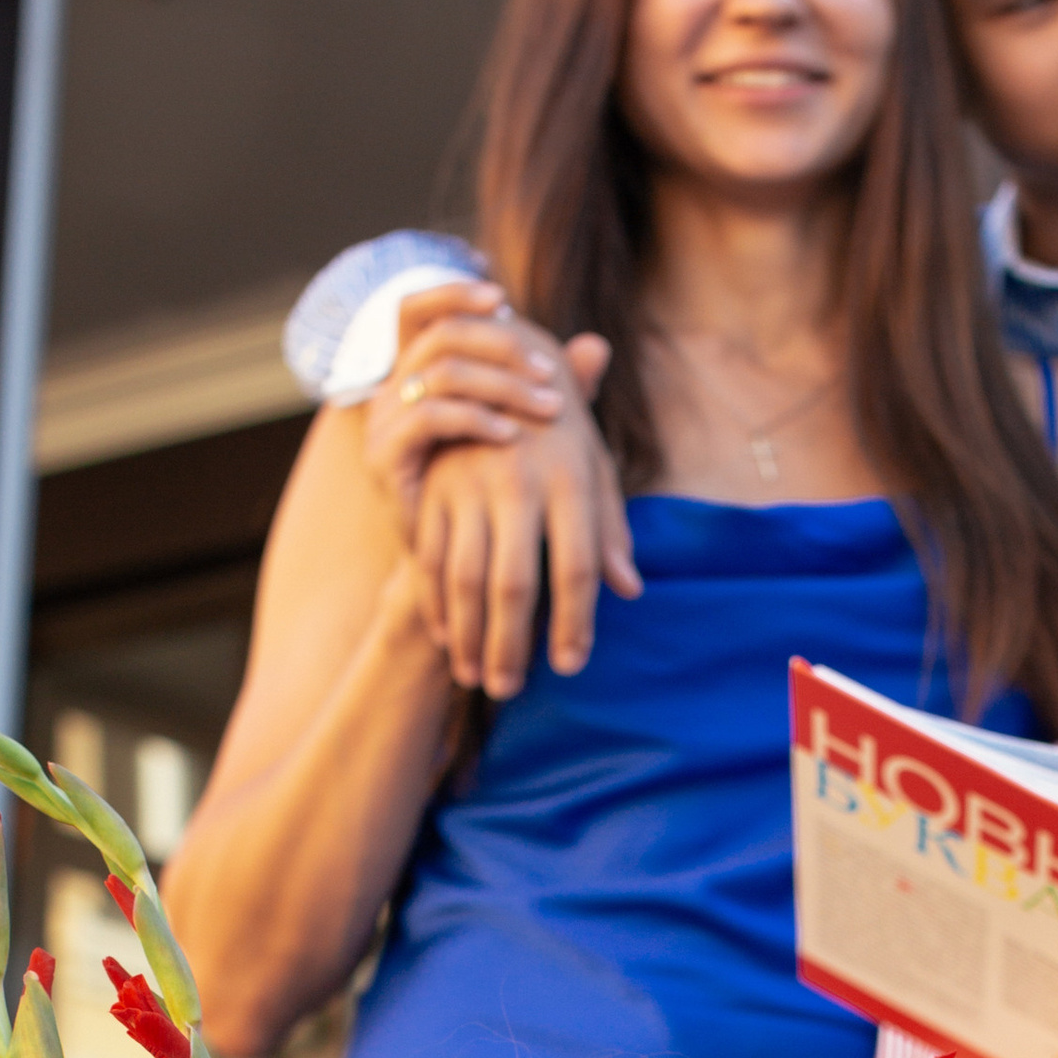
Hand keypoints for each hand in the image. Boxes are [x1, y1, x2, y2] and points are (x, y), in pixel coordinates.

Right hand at [362, 285, 581, 524]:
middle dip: (501, 344)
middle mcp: (395, 388)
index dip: (451, 293)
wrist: (454, 563)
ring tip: (548, 406)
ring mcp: (386, 421)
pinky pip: (428, 418)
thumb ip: (562, 388)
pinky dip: (475, 419)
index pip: (418, 308)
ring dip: (501, 383)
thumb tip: (599, 347)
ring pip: (441, 372)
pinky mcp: (384, 457)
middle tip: (550, 370)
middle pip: (441, 333)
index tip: (502, 299)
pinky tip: (511, 437)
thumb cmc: (499, 493)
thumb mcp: (537, 433)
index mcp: (418, 371)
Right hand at [412, 383, 638, 702]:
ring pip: (464, 577)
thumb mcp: (593, 471)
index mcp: (570, 477)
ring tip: (477, 678)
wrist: (493, 368)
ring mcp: (466, 480)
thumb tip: (630, 591)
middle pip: (516, 583)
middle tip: (509, 690)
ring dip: (470, 637)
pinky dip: (435, 606)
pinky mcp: (428, 485)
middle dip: (512, 647)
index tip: (571, 665)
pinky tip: (447, 639)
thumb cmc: (560, 435)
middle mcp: (517, 478)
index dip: (575, 625)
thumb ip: (610, 532)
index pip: (577, 569)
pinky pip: (427, 559)